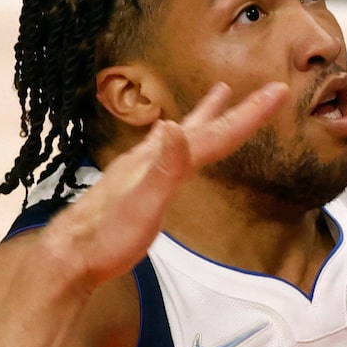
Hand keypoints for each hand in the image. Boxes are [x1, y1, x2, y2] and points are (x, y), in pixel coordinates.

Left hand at [42, 81, 291, 289]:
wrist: (69, 256)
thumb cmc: (106, 239)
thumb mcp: (140, 207)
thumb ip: (163, 170)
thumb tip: (175, 126)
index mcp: (161, 162)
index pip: (213, 135)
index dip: (247, 114)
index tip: (278, 91)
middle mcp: (151, 158)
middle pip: (201, 129)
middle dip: (234, 110)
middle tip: (264, 89)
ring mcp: (141, 170)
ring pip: (182, 134)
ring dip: (205, 115)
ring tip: (219, 94)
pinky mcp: (134, 184)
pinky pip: (167, 151)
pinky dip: (182, 138)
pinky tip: (175, 140)